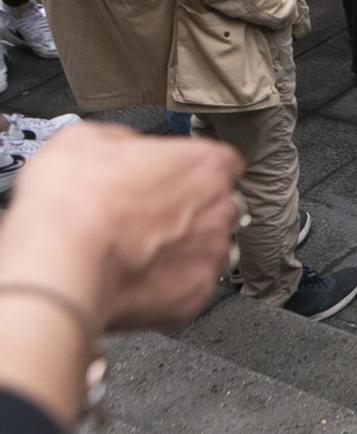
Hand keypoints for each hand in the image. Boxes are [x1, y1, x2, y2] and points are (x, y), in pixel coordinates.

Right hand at [0, 121, 242, 330]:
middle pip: (219, 206)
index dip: (189, 172)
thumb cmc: (73, 202)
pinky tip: (140, 277)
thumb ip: (126, 141)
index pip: (220, 163)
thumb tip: (127, 148)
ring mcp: (211, 252)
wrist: (59, 262)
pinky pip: (193, 285)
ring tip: (142, 252)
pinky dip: (171, 284)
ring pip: (211, 247)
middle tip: (147, 219)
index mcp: (204, 164)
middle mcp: (219, 208)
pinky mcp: (196, 294)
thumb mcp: (87, 139)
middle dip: (191, 211)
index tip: (168, 180)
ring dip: (185, 249)